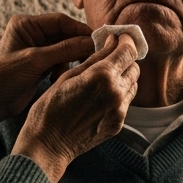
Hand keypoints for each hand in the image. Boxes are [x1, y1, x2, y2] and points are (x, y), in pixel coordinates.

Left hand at [0, 13, 95, 138]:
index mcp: (26, 25)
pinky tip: (57, 79)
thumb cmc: (3, 78)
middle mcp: (33, 34)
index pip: (60, 21)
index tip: (97, 39)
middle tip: (94, 56)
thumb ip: (64, 50)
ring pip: (66, 49)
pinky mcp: (41, 65)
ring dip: (70, 60)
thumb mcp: (34, 61)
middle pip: (65, 35)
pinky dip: (64, 69)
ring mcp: (37, 50)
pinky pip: (61, 62)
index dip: (79, 29)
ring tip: (71, 71)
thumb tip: (91, 42)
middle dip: (78, 46)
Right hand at [13, 32, 138, 182]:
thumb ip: (95, 58)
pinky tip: (99, 97)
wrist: (48, 145)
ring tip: (102, 79)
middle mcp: (116, 93)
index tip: (119, 38)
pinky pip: (126, 102)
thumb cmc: (50, 108)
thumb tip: (112, 41)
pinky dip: (118, 94)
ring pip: (133, 85)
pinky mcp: (118, 124)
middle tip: (109, 57)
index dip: (126, 41)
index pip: (129, 51)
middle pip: (134, 67)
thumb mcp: (68, 76)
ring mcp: (119, 111)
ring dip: (122, 77)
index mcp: (102, 77)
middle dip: (124, 59)